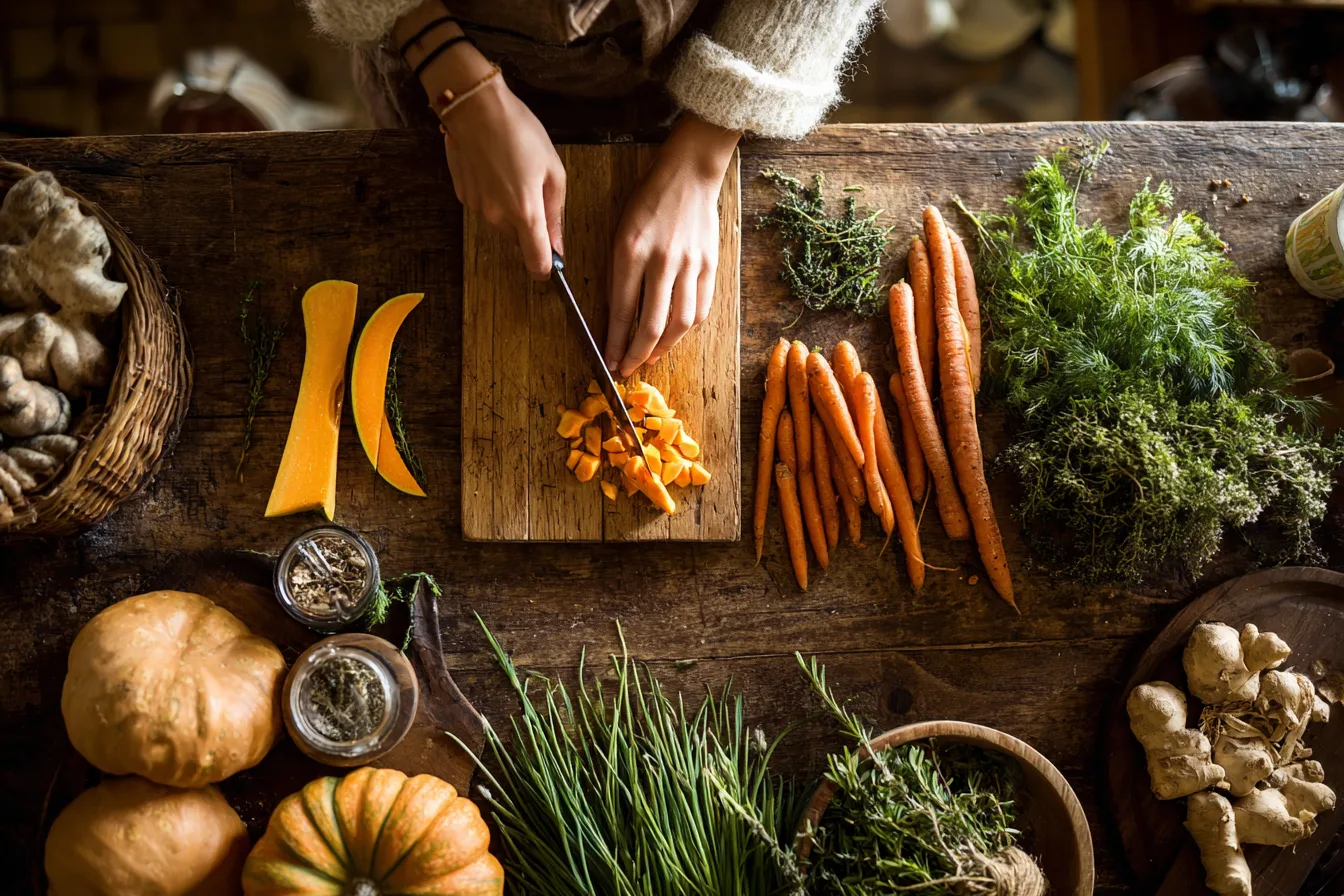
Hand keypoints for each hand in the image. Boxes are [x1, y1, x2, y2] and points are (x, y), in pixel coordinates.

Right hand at [393, 1, 564, 278]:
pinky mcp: (463, 196)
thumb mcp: (553, 169)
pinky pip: (486, 208)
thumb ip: (556, 213)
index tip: (554, 260)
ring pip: (503, 224)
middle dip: (531, 228)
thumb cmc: (519, 132)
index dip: (547, 268)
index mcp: (525, 212)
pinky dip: (495, 197)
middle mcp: (498, 217)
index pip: (537, 262)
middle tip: (537, 189)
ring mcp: (477, 208)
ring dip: (513, 210)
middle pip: (520, 242)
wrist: (474, 107)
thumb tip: (558, 246)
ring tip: (515, 172)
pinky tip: (496, 169)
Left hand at [605, 114, 740, 375]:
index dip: (615, 340)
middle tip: (627, 369)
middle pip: (651, 323)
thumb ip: (618, 273)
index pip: (621, 309)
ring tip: (650, 357)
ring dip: (663, 347)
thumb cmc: (648, 201)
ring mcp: (689, 265)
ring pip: (679, 322)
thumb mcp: (620, 231)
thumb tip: (616, 315)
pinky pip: (700, 308)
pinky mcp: (709, 266)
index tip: (609, 359)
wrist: (688, 176)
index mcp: (632, 250)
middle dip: (637, 354)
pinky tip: (674, 336)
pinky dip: (686, 328)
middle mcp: (662, 261)